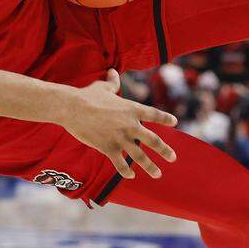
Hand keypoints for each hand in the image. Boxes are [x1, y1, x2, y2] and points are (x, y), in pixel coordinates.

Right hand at [62, 69, 177, 179]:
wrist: (73, 108)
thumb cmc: (88, 95)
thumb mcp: (103, 86)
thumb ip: (112, 82)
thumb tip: (113, 71)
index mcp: (132, 108)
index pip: (154, 114)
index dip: (165, 118)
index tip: (174, 122)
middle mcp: (131, 125)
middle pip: (153, 140)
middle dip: (164, 150)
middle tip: (173, 157)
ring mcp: (121, 138)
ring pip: (140, 157)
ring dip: (150, 167)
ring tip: (158, 174)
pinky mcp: (109, 149)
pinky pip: (121, 164)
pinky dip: (126, 171)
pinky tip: (131, 176)